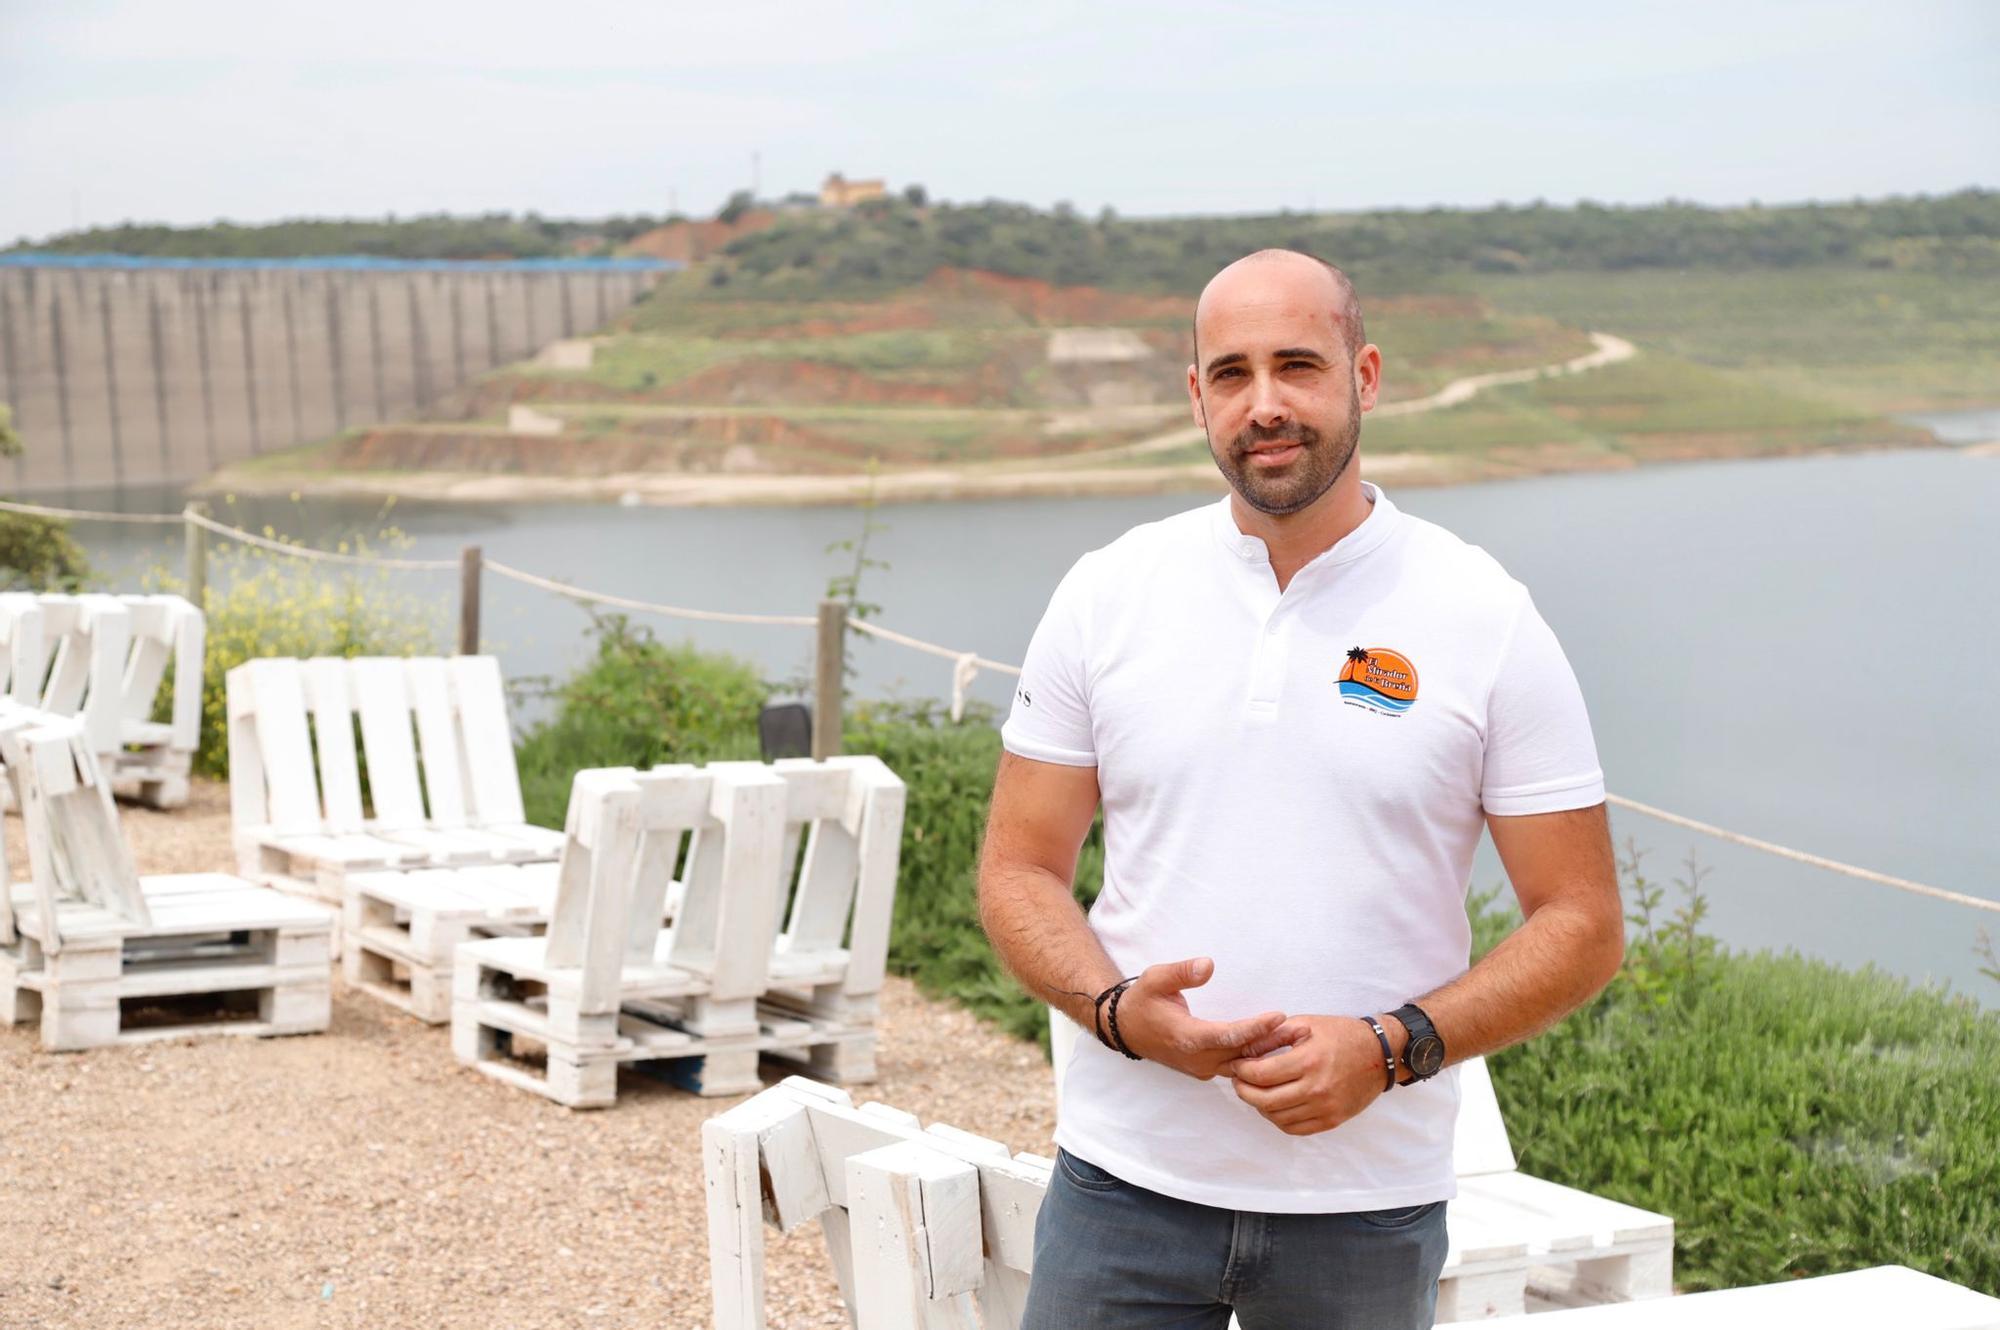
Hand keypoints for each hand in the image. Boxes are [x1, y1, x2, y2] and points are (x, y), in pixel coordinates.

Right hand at [1111, 958, 1287, 1080]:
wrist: (1126, 1029)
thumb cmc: (1142, 1001)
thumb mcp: (1155, 978)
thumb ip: (1181, 972)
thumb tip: (1209, 964)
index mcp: (1187, 1037)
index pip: (1228, 1036)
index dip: (1255, 1028)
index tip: (1280, 1016)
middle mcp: (1198, 1058)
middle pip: (1243, 1054)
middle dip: (1273, 1042)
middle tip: (1303, 1029)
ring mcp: (1202, 1067)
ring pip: (1242, 1064)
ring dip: (1269, 1051)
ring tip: (1298, 1038)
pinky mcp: (1206, 1068)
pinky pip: (1236, 1066)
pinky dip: (1257, 1057)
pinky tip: (1277, 1045)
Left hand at [1220, 1015, 1391, 1135]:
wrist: (1380, 1055)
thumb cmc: (1341, 1035)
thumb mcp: (1305, 1024)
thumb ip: (1272, 1036)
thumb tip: (1244, 1050)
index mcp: (1309, 1061)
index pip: (1261, 1074)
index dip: (1241, 1071)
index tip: (1236, 1065)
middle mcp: (1316, 1088)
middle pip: (1265, 1100)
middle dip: (1243, 1091)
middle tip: (1238, 1081)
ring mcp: (1325, 1108)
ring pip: (1277, 1117)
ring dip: (1259, 1106)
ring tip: (1255, 1091)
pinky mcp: (1332, 1120)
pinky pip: (1295, 1128)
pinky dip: (1279, 1119)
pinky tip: (1274, 1105)